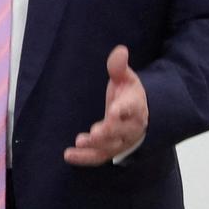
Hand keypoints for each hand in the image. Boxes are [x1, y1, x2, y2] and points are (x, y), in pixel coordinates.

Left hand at [64, 45, 147, 165]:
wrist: (140, 115)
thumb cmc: (129, 94)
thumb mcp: (126, 77)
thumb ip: (119, 67)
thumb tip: (120, 50)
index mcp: (135, 106)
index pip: (131, 109)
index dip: (122, 110)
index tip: (114, 111)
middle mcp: (131, 127)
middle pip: (121, 132)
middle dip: (108, 133)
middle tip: (94, 133)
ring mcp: (121, 141)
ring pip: (110, 147)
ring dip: (96, 146)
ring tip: (80, 142)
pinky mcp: (110, 150)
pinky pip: (98, 157)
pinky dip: (85, 158)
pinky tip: (69, 155)